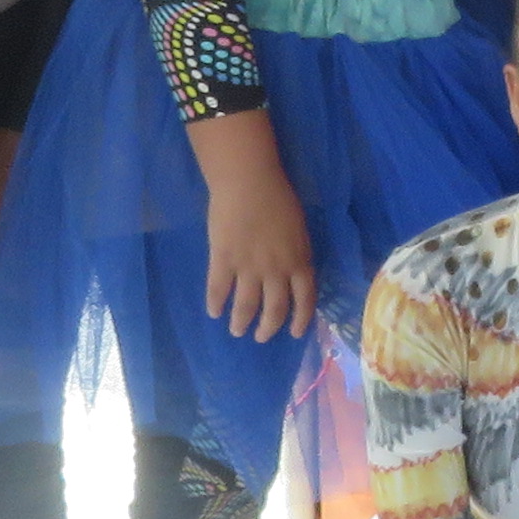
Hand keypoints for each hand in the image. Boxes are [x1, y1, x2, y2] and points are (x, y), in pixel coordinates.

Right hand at [204, 163, 314, 340]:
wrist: (249, 182)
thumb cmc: (277, 198)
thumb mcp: (298, 230)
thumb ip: (296, 253)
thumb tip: (292, 273)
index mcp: (299, 261)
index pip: (305, 299)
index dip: (301, 319)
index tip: (296, 334)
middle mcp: (276, 271)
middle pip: (275, 309)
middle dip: (268, 328)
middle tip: (261, 337)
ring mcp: (249, 267)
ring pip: (246, 306)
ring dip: (241, 321)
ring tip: (236, 329)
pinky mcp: (223, 260)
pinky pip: (219, 290)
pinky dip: (216, 304)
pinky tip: (213, 311)